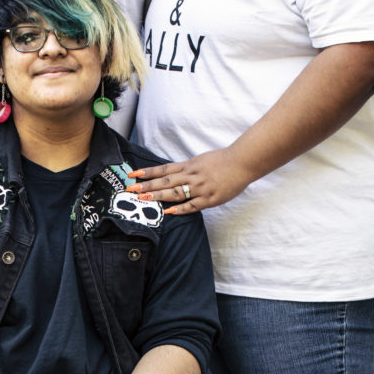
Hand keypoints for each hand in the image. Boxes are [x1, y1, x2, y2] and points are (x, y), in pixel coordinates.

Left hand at [126, 146, 253, 213]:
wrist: (243, 162)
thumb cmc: (223, 161)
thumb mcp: (201, 161)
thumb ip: (187, 169)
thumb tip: (172, 175)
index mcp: (189, 166)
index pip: (163, 169)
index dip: (147, 172)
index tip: (132, 174)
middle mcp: (191, 175)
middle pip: (165, 181)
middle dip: (146, 185)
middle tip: (130, 190)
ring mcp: (200, 187)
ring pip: (175, 192)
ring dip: (158, 196)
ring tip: (143, 199)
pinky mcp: (209, 198)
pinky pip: (192, 205)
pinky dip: (179, 209)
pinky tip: (168, 212)